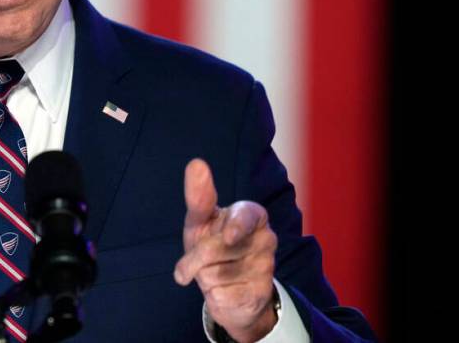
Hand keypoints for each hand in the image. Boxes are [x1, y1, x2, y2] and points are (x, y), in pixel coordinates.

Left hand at [173, 159, 277, 342]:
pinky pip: (221, 295)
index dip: (237, 226)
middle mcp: (266, 238)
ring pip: (215, 274)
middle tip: (192, 262)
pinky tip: (224, 290)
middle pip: (215, 249)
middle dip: (193, 258)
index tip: (228, 235)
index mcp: (252, 214)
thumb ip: (199, 197)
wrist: (231, 290)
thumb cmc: (212, 245)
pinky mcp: (260, 293)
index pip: (247, 215)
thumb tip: (196, 163)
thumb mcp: (201, 222)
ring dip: (203, 277)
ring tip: (215, 274)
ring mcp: (266, 267)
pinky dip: (212, 295)